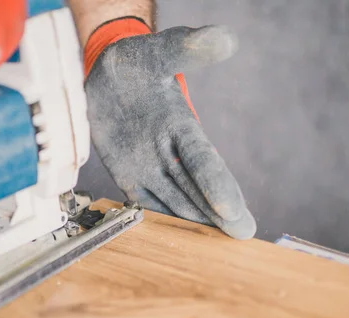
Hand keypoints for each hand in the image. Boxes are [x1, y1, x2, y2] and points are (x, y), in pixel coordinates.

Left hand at [84, 18, 255, 238]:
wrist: (107, 76)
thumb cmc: (136, 62)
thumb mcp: (158, 52)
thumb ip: (187, 48)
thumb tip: (225, 38)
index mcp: (181, 125)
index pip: (203, 160)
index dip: (217, 185)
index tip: (234, 212)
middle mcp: (169, 151)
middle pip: (196, 187)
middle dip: (217, 213)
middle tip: (240, 237)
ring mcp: (148, 164)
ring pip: (172, 199)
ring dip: (190, 222)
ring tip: (209, 247)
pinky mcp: (128, 173)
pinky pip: (143, 199)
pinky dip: (155, 218)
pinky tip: (169, 240)